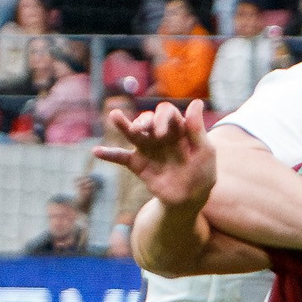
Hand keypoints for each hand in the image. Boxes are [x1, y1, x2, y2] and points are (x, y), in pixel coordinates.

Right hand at [93, 100, 213, 207]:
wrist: (189, 199)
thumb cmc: (202, 174)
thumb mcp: (204, 151)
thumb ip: (197, 128)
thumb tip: (197, 102)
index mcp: (177, 129)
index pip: (166, 112)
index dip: (163, 118)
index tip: (163, 134)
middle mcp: (160, 135)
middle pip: (148, 119)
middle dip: (144, 120)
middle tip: (142, 128)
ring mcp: (148, 149)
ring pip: (133, 132)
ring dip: (124, 124)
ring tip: (115, 116)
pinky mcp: (138, 164)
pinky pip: (121, 157)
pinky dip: (109, 154)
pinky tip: (96, 151)